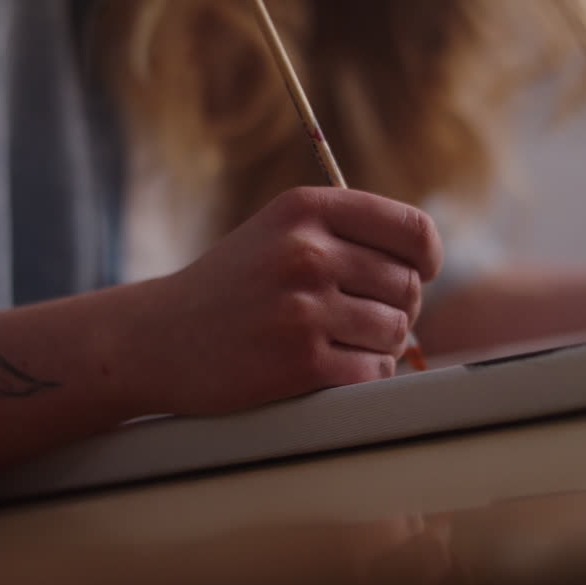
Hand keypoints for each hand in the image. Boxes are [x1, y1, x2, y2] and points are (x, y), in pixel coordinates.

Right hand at [128, 187, 442, 415]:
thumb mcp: (279, 232)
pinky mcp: (300, 362)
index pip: (412, 231)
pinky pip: (373, 372)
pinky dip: (363, 375)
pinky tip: (331, 368)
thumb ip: (345, 233)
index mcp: (306, 209)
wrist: (159, 338)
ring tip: (340, 342)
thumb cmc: (231, 287)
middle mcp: (306, 252)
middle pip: (407, 287)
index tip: (419, 274)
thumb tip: (424, 263)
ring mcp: (303, 308)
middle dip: (397, 309)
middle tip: (360, 319)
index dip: (426, 258)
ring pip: (396, 332)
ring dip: (380, 345)